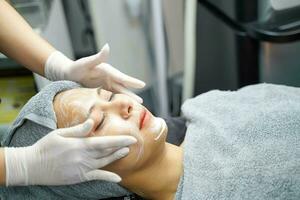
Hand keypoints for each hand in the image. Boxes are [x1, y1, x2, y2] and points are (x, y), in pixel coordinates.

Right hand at [5, 119, 136, 185]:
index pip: (104, 142)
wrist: (31, 166)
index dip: (119, 140)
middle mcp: (83, 157)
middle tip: (133, 143)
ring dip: (115, 158)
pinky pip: (96, 177)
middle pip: (106, 152)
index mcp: (79, 145)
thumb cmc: (45, 147)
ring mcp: (81, 169)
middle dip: (121, 147)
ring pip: (103, 163)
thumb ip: (78, 130)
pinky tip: (117, 178)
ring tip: (126, 152)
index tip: (131, 138)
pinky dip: (107, 177)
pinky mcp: (78, 177)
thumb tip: (92, 122)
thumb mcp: (60, 134)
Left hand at [44, 44, 144, 102]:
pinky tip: (121, 108)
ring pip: (118, 94)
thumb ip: (98, 57)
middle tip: (142, 102)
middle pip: (123, 88)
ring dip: (126, 99)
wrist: (68, 74)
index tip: (142, 84)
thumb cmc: (76, 67)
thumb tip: (107, 47)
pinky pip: (111, 97)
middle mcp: (109, 78)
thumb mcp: (87, 62)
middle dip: (132, 94)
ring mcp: (105, 85)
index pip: (122, 78)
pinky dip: (117, 102)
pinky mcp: (101, 91)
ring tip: (135, 106)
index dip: (132, 82)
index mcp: (108, 71)